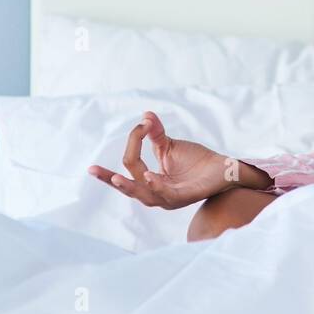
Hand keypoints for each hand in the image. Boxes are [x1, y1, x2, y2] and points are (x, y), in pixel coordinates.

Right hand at [87, 111, 237, 209]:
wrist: (223, 168)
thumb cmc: (196, 160)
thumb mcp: (170, 146)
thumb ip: (155, 134)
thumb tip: (145, 115)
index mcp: (149, 181)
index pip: (131, 164)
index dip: (134, 142)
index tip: (141, 124)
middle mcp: (155, 193)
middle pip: (128, 186)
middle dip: (108, 179)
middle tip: (91, 169)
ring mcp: (169, 198)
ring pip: (142, 195)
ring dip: (128, 186)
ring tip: (114, 177)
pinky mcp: (184, 197)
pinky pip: (166, 194)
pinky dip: (156, 186)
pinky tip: (149, 176)